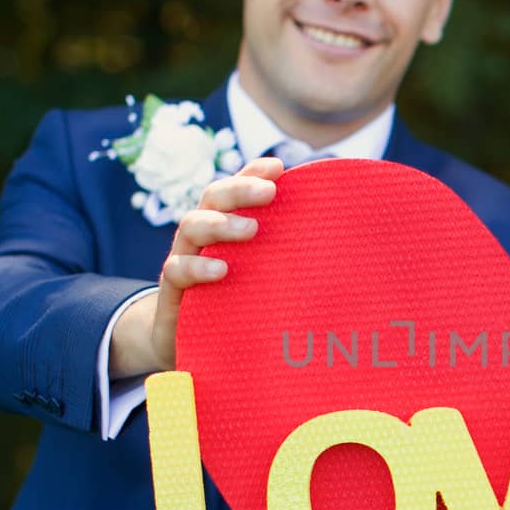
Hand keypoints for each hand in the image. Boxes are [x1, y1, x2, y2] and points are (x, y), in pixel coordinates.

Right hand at [108, 157, 283, 377]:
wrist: (185, 342)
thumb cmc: (236, 303)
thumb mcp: (262, 276)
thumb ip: (285, 257)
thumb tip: (336, 244)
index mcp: (225, 225)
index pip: (235, 188)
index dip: (252, 173)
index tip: (278, 167)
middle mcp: (203, 236)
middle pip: (213, 198)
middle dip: (241, 189)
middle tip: (269, 192)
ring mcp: (185, 259)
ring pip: (191, 226)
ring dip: (221, 223)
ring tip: (251, 229)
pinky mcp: (173, 291)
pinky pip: (177, 271)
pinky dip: (197, 267)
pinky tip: (221, 270)